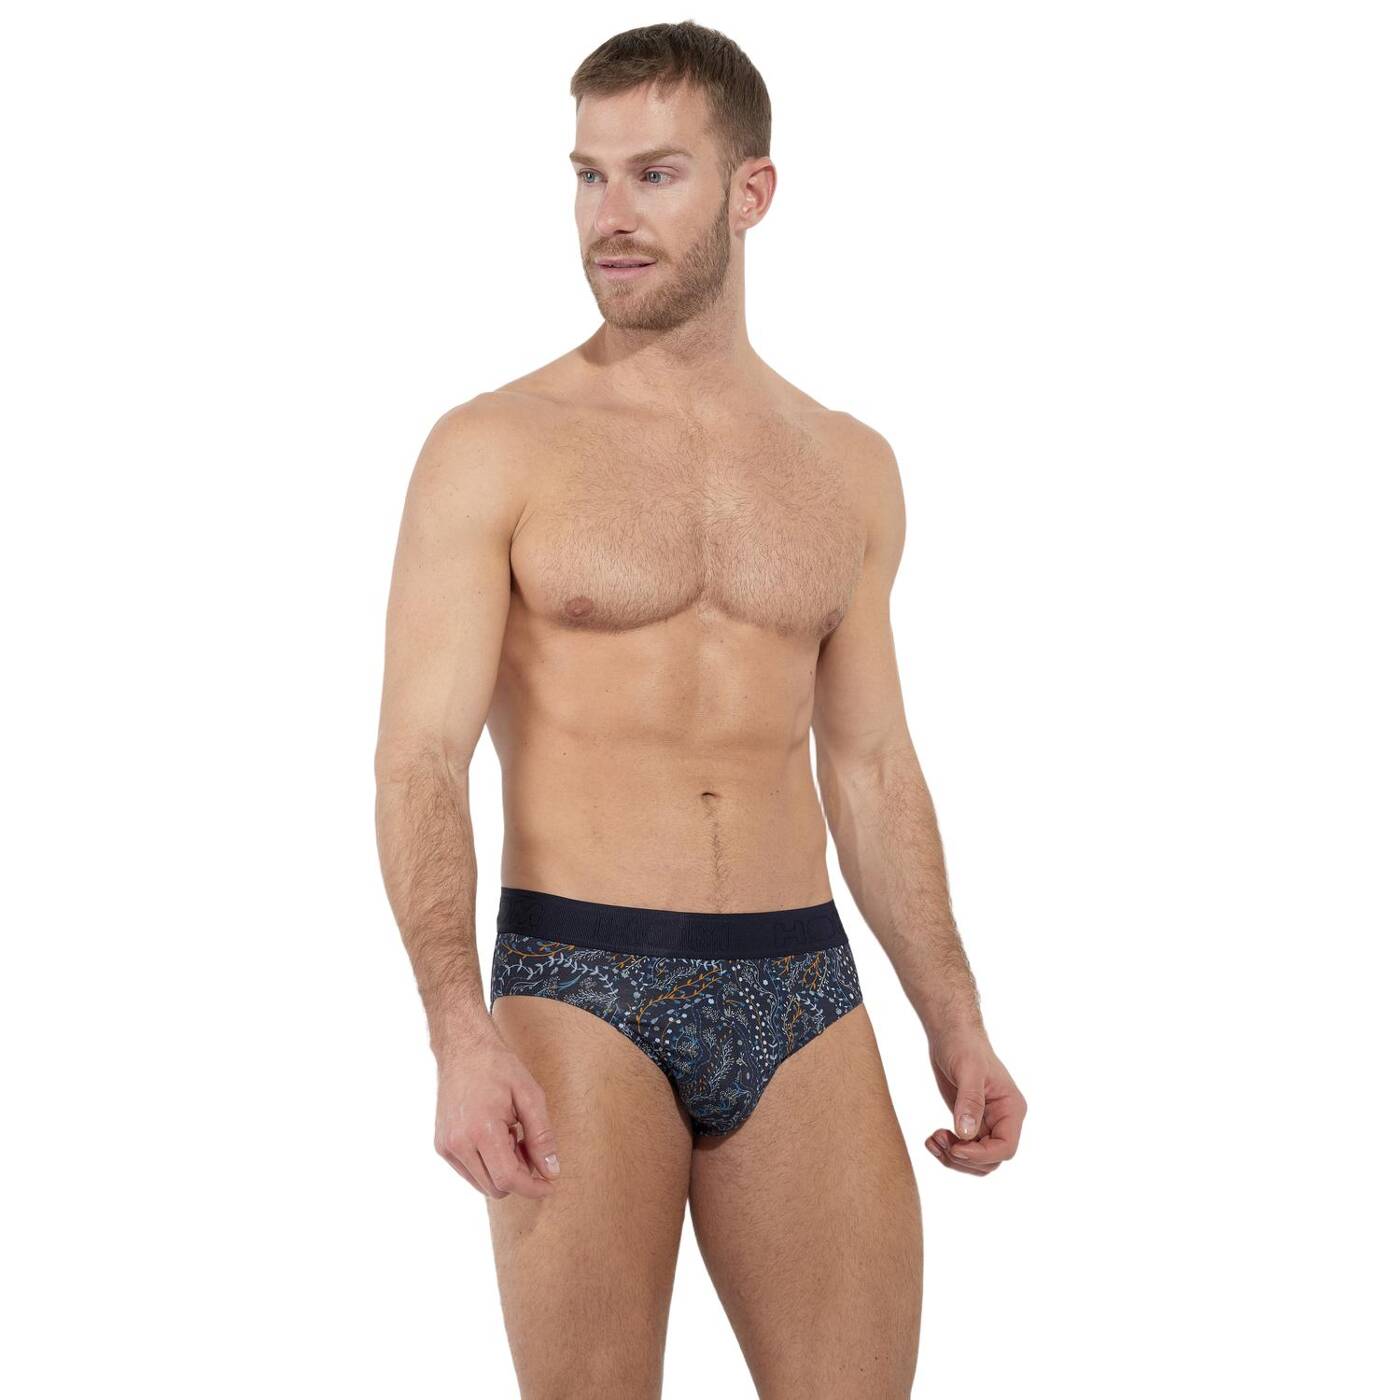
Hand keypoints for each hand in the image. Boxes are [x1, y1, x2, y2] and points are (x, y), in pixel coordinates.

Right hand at [434, 1029, 562, 1199]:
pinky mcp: (441, 1146)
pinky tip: (496, 1136)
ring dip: (503, 1171)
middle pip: (495, 1187)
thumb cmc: (499, 1068)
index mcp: (481, 1130)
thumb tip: (551, 1172)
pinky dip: (488, 1164)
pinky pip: (469, 1171)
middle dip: (519, 1175)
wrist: (464, 1049)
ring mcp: (446, 1146)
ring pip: (482, 1183)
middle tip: (528, 1145)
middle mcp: (458, 1143)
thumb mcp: (530, 1096)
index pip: (508, 1179)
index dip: (532, 1187)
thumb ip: (542, 1137)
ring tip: (511, 1136)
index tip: (550, 1185)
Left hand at [924, 1027, 1026, 1174]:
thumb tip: (966, 1135)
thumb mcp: (968, 1070)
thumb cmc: (964, 1046)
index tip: (955, 1148)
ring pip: (976, 1160)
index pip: (1005, 1148)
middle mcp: (1003, 1120)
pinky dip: (947, 1150)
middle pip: (990, 1160)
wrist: (951, 1034)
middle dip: (964, 1157)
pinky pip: (964, 1149)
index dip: (981, 1155)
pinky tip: (931, 1139)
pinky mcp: (970, 1122)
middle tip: (940, 1139)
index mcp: (1011, 1108)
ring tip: (933, 1140)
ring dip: (953, 1157)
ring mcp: (987, 1123)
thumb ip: (970, 1102)